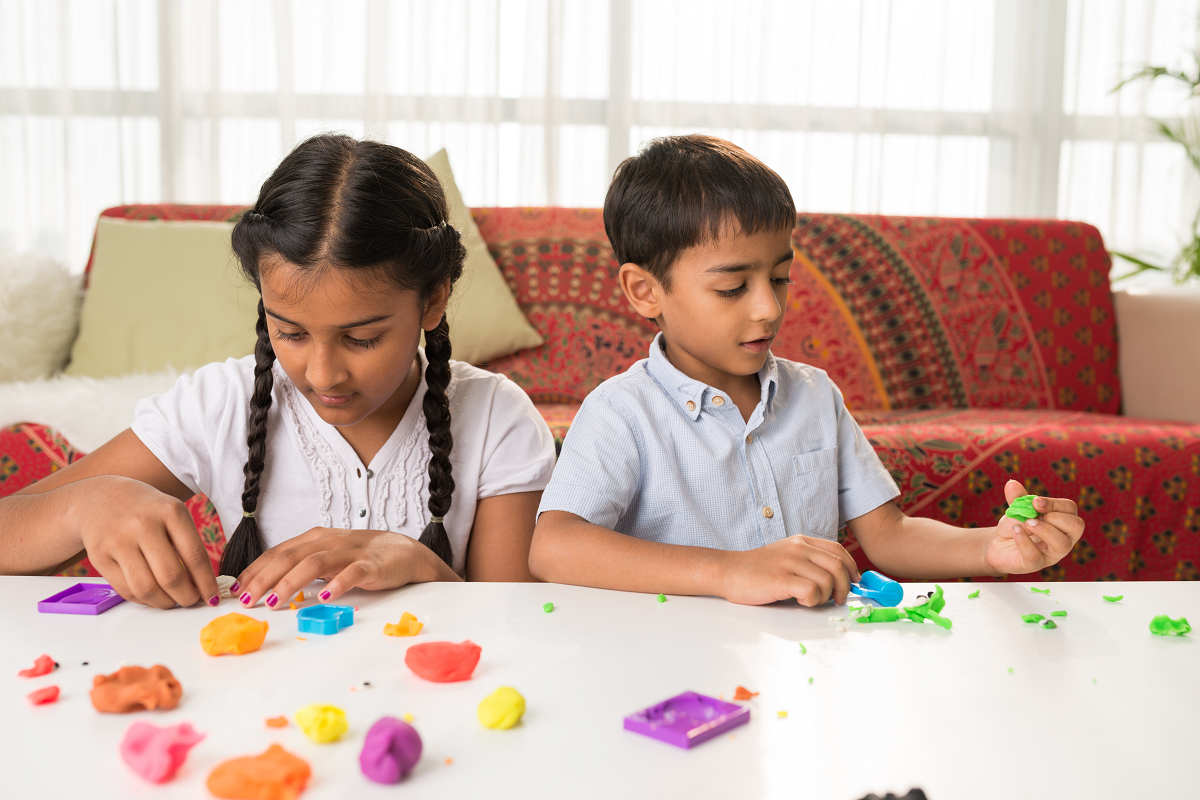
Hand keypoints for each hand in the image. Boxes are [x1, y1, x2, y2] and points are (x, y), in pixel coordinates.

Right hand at [71, 476, 218, 608]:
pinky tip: (152, 596)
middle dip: (186, 597)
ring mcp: (118, 542)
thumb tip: (203, 585)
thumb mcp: (172, 512)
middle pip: (171, 577)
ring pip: (146, 589)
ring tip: (172, 601)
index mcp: (170, 512)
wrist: (100, 496)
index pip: (195, 556)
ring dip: (165, 603)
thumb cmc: (146, 509)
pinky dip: (143, 600)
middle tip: (192, 601)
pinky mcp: (99, 557)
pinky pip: (126, 590)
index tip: (213, 597)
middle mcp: (143, 525)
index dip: (206, 583)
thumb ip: (188, 544)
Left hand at [232, 527, 457, 609]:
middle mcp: (328, 541)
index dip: (255, 570)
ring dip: (291, 582)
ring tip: (274, 602)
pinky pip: (353, 572)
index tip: (236, 590)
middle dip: (264, 578)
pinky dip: (338, 584)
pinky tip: (326, 597)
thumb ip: (301, 568)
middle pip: (290, 556)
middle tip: (247, 600)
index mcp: (314, 538)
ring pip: (315, 563)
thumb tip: (266, 587)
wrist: (405, 553)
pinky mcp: (371, 565)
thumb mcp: (327, 558)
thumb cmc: (361, 558)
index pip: (278, 552)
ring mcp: (350, 552)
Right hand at [718, 534, 861, 606]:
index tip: (854, 582)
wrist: (729, 572)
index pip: (838, 550)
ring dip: (825, 597)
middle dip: (845, 587)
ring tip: (811, 601)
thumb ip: (809, 560)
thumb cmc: (758, 569)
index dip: (851, 568)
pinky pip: (811, 592)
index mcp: (801, 541)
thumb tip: (838, 577)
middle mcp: (798, 549)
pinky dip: (811, 601)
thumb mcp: (786, 555)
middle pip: (838, 566)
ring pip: (827, 581)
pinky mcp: (781, 579)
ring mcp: (789, 563)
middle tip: (839, 599)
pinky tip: (799, 602)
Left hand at [986, 480, 1083, 574]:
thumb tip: (1012, 483)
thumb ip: (1018, 497)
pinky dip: (1024, 541)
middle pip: (1076, 526)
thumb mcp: (1017, 508)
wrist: (998, 545)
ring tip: (1027, 523)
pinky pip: (1035, 556)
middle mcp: (1063, 538)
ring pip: (1062, 544)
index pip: (1071, 510)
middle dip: (1056, 517)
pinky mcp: (1035, 564)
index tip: (1035, 502)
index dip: (1055, 504)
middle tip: (1034, 515)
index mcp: (1062, 521)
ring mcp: (1051, 553)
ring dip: (1044, 529)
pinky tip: (1015, 531)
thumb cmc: (1016, 525)